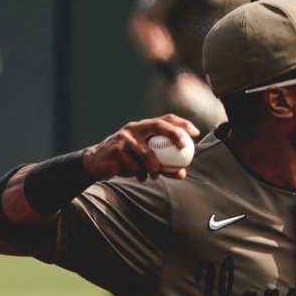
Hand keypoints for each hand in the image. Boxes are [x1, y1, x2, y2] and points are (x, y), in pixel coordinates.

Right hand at [82, 115, 200, 180]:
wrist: (99, 163)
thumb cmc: (127, 161)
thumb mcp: (146, 162)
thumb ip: (164, 166)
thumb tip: (183, 173)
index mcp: (144, 127)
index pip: (166, 119)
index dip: (182, 123)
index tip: (196, 132)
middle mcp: (135, 128)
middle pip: (158, 125)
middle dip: (174, 133)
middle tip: (184, 146)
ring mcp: (125, 137)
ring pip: (147, 153)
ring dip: (154, 167)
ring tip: (154, 176)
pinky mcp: (117, 148)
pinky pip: (134, 165)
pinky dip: (139, 173)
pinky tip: (139, 176)